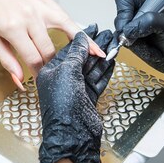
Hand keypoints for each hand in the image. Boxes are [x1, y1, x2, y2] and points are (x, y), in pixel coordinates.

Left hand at [0, 0, 105, 88]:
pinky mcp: (48, 2)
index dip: (40, 73)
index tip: (44, 81)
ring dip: (81, 45)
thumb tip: (20, 81)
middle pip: (49, 48)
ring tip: (96, 56)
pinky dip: (79, 31)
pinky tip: (89, 40)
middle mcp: (29, 16)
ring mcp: (41, 7)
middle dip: (55, 65)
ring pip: (66, 30)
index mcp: (13, 28)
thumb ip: (8, 62)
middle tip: (61, 75)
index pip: (32, 57)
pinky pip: (67, 19)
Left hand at [36, 26, 114, 162]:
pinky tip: (111, 62)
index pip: (68, 49)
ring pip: (91, 68)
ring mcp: (76, 89)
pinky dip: (106, 71)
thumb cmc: (61, 106)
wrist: (71, 133)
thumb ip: (76, 53)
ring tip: (113, 44)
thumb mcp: (67, 72)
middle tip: (107, 35)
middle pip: (81, 58)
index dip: (82, 38)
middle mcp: (62, 79)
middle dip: (95, 46)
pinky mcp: (87, 98)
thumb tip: (81, 39)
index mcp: (51, 71)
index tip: (92, 29)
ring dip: (102, 57)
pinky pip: (98, 80)